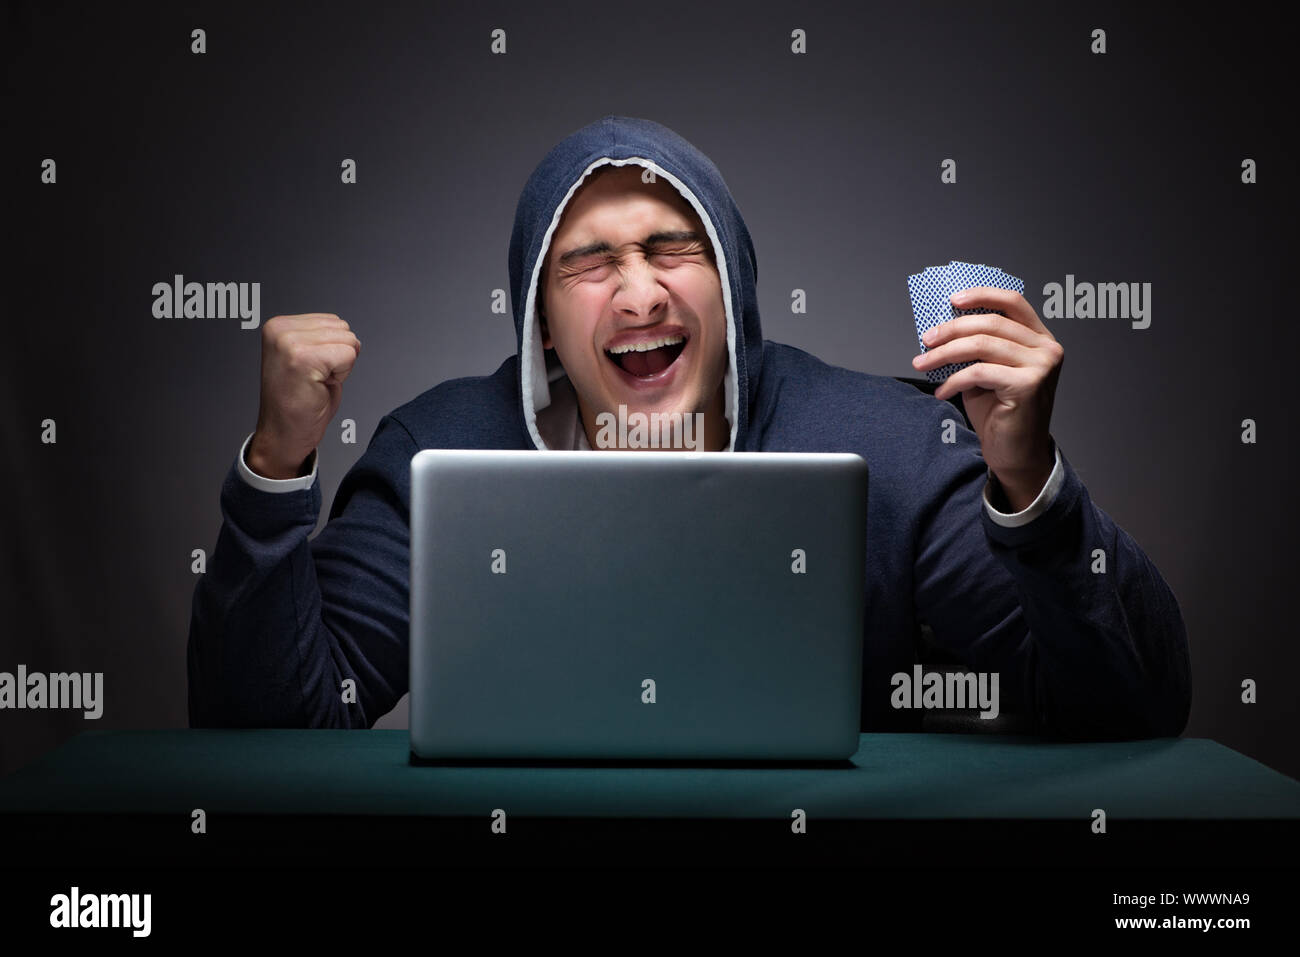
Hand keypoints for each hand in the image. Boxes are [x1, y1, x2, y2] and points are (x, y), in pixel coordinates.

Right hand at [249, 313, 360, 478]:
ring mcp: (289, 343)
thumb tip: (347, 331)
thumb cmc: (298, 403)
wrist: (283, 435)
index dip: (333, 349)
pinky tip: (319, 387)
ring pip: (348, 341)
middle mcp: (280, 330)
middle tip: (315, 379)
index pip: (334, 321)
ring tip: (316, 382)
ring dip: (340, 366)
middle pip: (343, 328)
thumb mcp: (307, 358)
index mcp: (279, 326)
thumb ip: (321, 338)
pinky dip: (342, 375)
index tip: (311, 370)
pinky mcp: (302, 359)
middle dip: (339, 356)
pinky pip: (348, 355)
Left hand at [912, 287, 1062, 510]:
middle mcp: (1046, 349)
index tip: (952, 300)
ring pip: (981, 345)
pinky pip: (978, 372)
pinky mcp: (1028, 385)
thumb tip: (942, 327)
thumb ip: (977, 347)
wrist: (1015, 452)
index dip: (982, 295)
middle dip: (951, 329)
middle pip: (991, 323)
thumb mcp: (986, 371)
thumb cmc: (1000, 412)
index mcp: (1039, 339)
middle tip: (926, 340)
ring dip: (944, 354)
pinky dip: (953, 381)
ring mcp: (1041, 366)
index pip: (1013, 302)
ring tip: (923, 364)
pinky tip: (942, 392)